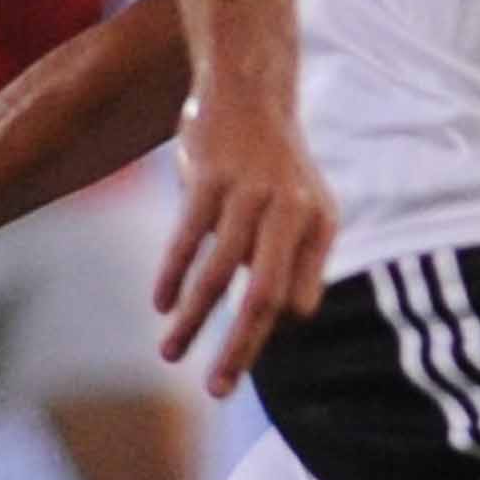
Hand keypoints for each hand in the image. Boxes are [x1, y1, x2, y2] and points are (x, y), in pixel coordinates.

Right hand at [158, 93, 336, 395]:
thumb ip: (296, 260)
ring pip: (217, 273)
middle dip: (238, 349)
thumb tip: (279, 318)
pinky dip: (171, 276)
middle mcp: (290, 210)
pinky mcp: (209, 177)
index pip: (295, 299)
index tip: (236, 356)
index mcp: (318, 224)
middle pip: (263, 297)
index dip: (266, 331)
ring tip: (170, 355)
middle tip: (216, 390)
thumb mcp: (306, 208)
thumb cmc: (276, 163)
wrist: (250, 88)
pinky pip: (186, 238)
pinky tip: (160, 306)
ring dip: (193, 321)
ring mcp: (248, 193)